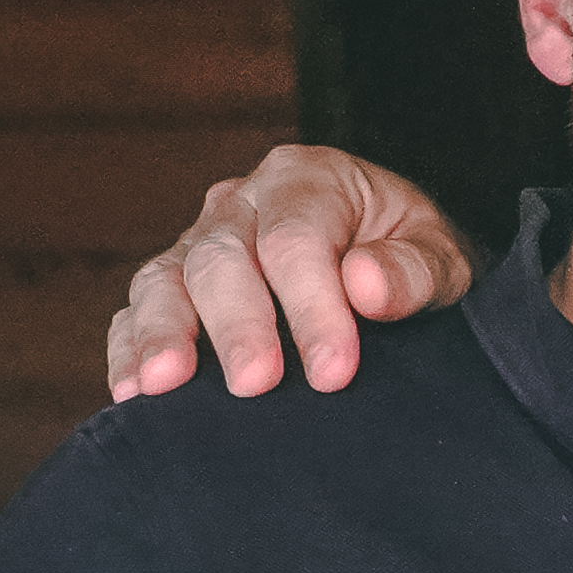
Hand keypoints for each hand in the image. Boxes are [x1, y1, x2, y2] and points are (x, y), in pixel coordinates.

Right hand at [107, 145, 469, 399]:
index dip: (311, 307)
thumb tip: (365, 286)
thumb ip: (415, 269)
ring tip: (162, 387)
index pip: (297, 241)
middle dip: (237, 325)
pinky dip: (130, 349)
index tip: (333, 371)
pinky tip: (131, 393)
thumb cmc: (413, 260)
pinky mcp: (174, 284)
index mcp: (308, 180)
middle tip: (255, 385)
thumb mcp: (441, 257)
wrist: (390, 260)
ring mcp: (200, 242)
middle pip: (222, 258)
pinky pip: (136, 310)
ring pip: (163, 279)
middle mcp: (242, 203)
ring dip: (162, 334)